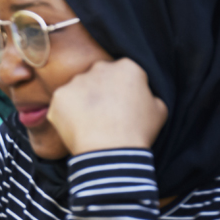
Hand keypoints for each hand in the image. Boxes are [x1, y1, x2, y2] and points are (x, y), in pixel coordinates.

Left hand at [47, 58, 167, 155]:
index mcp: (127, 68)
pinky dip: (67, 113)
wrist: (110, 152)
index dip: (124, 89)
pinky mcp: (59, 95)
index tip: (124, 104)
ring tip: (91, 123)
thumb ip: (149, 94)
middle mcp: (100, 68)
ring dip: (83, 101)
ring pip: (79, 88)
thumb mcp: (159, 110)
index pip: (124, 72)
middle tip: (105, 113)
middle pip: (99, 76)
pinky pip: (63, 102)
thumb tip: (142, 94)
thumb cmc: (138, 133)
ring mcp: (77, 81)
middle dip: (101, 90)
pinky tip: (78, 127)